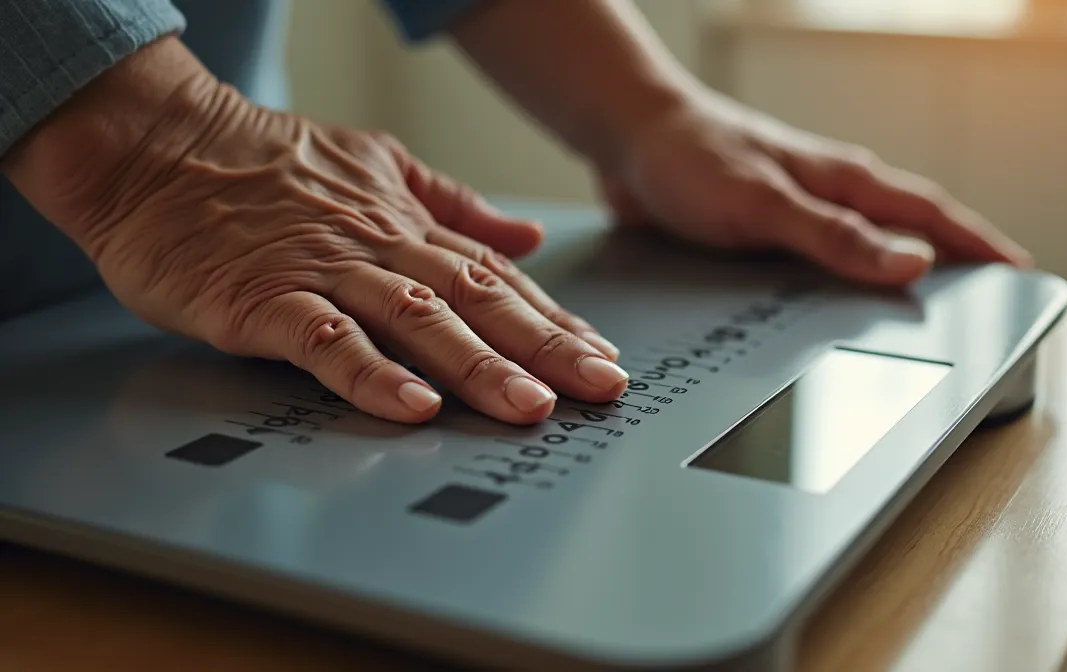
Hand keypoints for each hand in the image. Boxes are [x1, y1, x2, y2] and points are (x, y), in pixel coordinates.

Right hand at [6, 38, 627, 425]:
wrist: (156, 147)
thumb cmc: (262, 162)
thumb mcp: (375, 165)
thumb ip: (452, 204)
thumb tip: (526, 235)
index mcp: (404, 226)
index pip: (495, 278)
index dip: (552, 320)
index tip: (601, 357)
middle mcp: (377, 249)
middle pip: (476, 301)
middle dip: (544, 347)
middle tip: (600, 388)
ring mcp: (322, 274)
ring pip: (416, 320)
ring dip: (477, 364)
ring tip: (528, 405)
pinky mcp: (263, 301)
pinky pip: (324, 340)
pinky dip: (370, 373)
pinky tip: (412, 407)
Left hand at [597, 94, 1032, 284]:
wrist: (625, 136)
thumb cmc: (689, 156)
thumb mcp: (763, 204)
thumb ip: (833, 235)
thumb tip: (912, 261)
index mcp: (841, 178)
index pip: (930, 214)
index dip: (978, 245)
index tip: (1023, 272)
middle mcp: (828, 191)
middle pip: (911, 227)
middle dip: (957, 258)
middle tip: (993, 293)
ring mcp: (800, 207)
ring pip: (871, 242)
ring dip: (906, 269)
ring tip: (935, 305)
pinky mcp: (767, 226)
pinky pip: (826, 254)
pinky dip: (852, 276)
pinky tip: (844, 303)